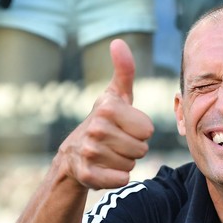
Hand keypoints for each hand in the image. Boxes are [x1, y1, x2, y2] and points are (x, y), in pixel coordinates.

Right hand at [59, 39, 153, 189]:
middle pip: (142, 149)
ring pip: (131, 164)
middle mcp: (95, 128)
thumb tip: (118, 42)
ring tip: (109, 154)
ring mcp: (89, 152)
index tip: (125, 128)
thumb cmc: (104, 122)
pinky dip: (118, 177)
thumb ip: (123, 71)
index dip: (140, 131)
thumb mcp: (115, 96)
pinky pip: (121, 179)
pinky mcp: (87, 174)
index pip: (148, 130)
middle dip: (134, 148)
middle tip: (117, 143)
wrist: (73, 154)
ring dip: (125, 162)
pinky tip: (105, 169)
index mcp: (107, 107)